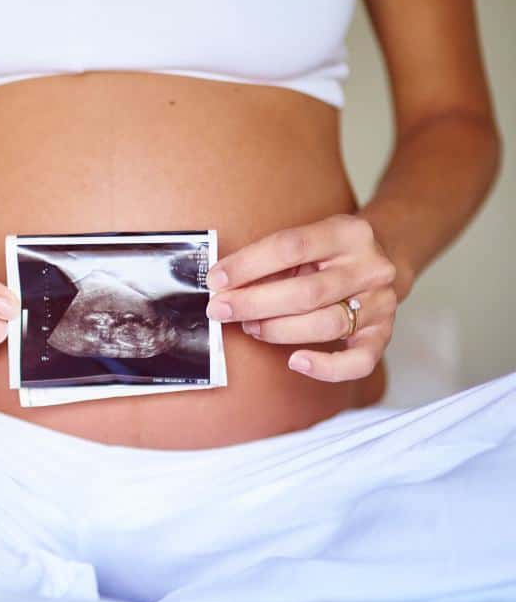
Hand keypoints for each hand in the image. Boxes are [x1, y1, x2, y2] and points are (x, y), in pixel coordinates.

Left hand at [204, 214, 399, 381]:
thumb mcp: (306, 241)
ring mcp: (381, 302)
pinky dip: (326, 368)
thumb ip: (271, 261)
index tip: (216, 280)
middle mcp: (370, 267)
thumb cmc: (328, 252)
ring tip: (251, 327)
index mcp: (347, 233)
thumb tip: (223, 285)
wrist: (384, 256)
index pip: (291, 246)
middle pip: (307, 292)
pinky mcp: (384, 333)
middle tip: (221, 310)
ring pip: (326, 324)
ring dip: (278, 330)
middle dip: (255, 303)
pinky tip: (296, 362)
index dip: (248, 265)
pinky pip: (359, 361)